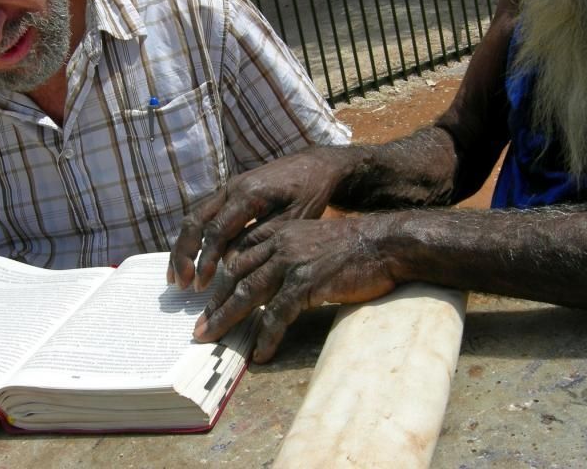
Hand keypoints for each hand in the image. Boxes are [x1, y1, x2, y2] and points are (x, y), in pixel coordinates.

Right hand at [169, 146, 354, 290]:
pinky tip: (191, 259)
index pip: (216, 231)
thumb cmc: (310, 192)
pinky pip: (204, 216)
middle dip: (183, 254)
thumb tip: (229, 262)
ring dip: (183, 248)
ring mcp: (228, 189)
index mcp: (248, 194)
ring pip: (194, 218)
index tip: (201, 285)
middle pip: (194, 222)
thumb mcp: (294, 219)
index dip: (206, 260)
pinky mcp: (230, 193)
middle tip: (181, 284)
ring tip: (176, 277)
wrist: (316, 164)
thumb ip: (261, 239)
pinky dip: (194, 238)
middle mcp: (231, 188)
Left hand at [193, 215, 401, 362]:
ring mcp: (291, 262)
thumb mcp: (311, 241)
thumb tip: (269, 282)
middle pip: (236, 276)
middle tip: (201, 328)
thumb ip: (287, 254)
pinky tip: (261, 353)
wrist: (385, 244)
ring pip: (248, 294)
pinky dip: (266, 336)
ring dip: (227, 320)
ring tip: (212, 339)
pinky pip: (277, 314)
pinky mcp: (306, 283)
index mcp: (278, 233)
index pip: (238, 258)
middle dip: (215, 305)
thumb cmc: (352, 247)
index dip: (221, 283)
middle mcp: (279, 244)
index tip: (209, 304)